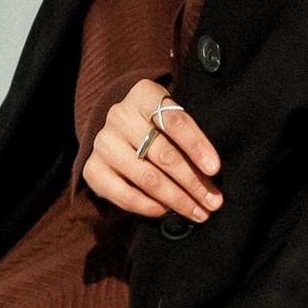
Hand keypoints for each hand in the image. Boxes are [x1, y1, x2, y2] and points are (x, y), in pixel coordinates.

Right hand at [84, 78, 222, 222]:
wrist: (118, 133)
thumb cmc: (155, 125)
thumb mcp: (169, 116)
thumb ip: (186, 137)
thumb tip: (212, 174)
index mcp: (143, 94)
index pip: (175, 121)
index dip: (197, 146)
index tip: (215, 169)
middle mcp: (120, 116)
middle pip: (163, 153)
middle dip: (193, 182)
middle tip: (213, 202)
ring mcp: (104, 143)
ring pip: (147, 178)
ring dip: (177, 200)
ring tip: (198, 212)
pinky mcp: (93, 170)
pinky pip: (125, 196)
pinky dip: (150, 207)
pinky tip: (167, 212)